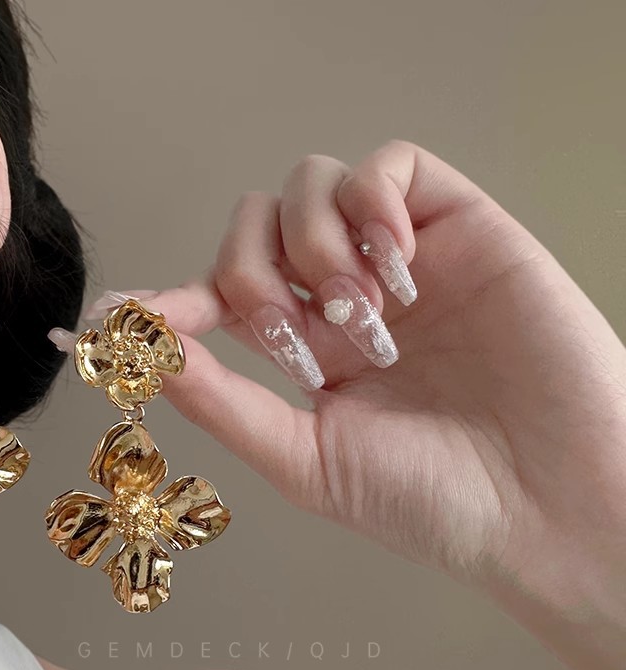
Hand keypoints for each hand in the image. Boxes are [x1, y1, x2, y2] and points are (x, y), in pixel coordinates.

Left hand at [92, 141, 625, 669]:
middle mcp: (347, 297)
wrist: (549, 503)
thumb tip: (144, 352)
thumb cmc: (434, 500)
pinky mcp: (459, 227)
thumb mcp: (306, 461)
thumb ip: (223, 402)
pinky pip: (392, 166)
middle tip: (299, 342)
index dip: (169, 299)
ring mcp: (400, 259)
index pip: (221, 296)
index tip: (122, 316)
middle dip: (253, 277)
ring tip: (367, 314)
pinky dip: (373, 204)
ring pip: (312, 184)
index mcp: (311, 351)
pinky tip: (396, 266)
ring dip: (315, 245)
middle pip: (254, 225)